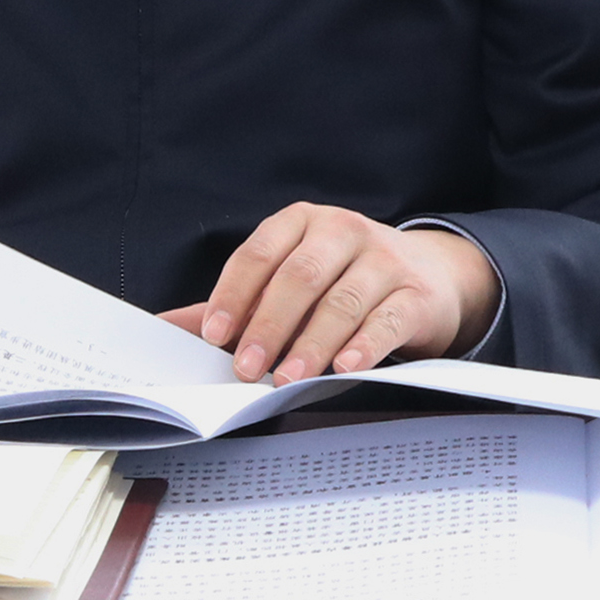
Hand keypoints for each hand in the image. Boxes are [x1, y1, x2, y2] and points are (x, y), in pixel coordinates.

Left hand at [158, 203, 497, 381]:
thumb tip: (167, 327)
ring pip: (342, 300)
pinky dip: (364, 345)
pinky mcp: (416, 293)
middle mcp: (342, 231)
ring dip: (311, 342)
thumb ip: (236, 302)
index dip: (233, 294)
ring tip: (288, 377)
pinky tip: (344, 367)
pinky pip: (387, 319)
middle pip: (299, 277)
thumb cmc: (344, 279)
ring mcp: (384, 259)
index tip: (213, 334)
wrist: (433, 274)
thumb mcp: (290, 279)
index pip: (259, 253)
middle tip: (246, 367)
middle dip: (268, 325)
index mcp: (301, 222)